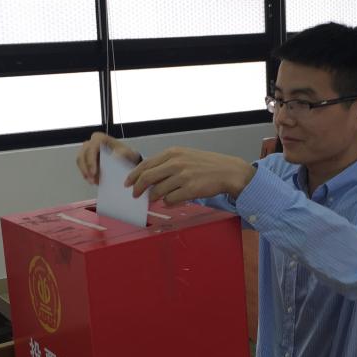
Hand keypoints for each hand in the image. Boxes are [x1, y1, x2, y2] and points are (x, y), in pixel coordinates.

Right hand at [76, 132, 139, 185]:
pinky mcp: (86, 158)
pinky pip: (82, 166)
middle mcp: (91, 142)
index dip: (90, 161)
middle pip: (83, 155)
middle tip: (92, 181)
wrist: (126, 159)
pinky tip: (93, 180)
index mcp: (100, 138)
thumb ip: (122, 154)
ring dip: (85, 172)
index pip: (91, 149)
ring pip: (80, 161)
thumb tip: (114, 157)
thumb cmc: (126, 154)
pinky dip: (86, 173)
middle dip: (86, 169)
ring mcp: (87, 150)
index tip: (94, 173)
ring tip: (93, 182)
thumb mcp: (128, 153)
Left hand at [126, 147, 255, 204]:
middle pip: (147, 178)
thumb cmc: (207, 165)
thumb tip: (149, 177)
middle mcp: (176, 163)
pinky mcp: (190, 189)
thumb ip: (167, 164)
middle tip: (136, 195)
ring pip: (158, 192)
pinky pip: (170, 200)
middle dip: (138, 189)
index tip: (128, 183)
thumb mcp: (185, 156)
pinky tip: (173, 200)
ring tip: (159, 198)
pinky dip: (168, 203)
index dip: (134, 176)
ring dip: (155, 198)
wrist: (228, 171)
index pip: (146, 165)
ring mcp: (183, 176)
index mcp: (173, 153)